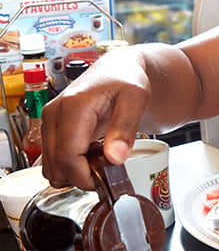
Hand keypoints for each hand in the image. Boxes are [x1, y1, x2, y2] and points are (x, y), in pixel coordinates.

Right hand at [41, 48, 150, 189]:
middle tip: (107, 171)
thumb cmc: (126, 79)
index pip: (67, 157)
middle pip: (55, 165)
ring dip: (75, 172)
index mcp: (73, 107)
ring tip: (101, 159)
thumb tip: (115, 158)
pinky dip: (71, 165)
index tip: (104, 181)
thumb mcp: (136, 99)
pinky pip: (54, 158)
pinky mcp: (52, 128)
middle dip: (81, 177)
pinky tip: (92, 155)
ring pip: (51, 166)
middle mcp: (54, 114)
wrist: (118, 69)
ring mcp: (50, 122)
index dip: (84, 177)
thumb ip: (125, 128)